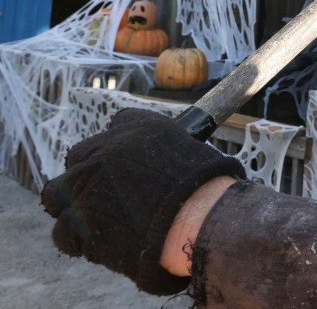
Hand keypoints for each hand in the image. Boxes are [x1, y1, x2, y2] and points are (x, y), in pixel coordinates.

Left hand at [40, 108, 245, 294]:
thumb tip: (164, 169)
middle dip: (87, 175)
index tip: (125, 162)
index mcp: (140, 129)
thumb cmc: (207, 189)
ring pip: (58, 191)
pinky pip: (61, 229)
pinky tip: (95, 243)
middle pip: (79, 156)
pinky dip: (75, 239)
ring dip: (71, 204)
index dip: (118, 146)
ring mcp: (89, 184)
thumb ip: (167, 154)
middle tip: (105, 194)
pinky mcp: (79, 220)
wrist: (198, 219)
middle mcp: (108, 150)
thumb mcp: (192, 153)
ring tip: (91, 220)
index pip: (117, 124)